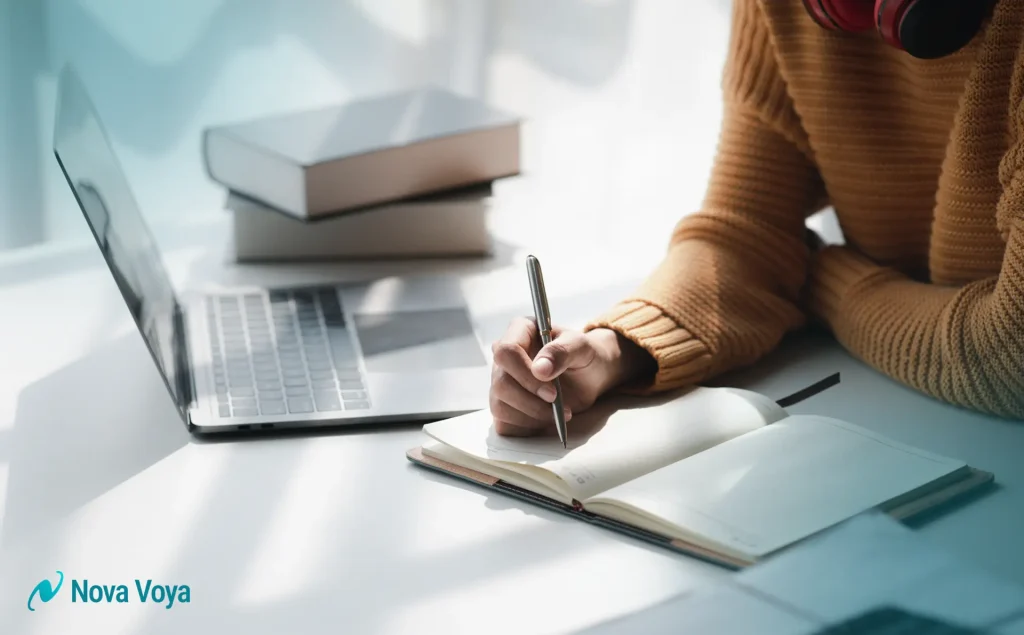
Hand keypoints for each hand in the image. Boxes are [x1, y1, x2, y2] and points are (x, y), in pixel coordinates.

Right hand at [489, 318, 652, 436]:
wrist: (588, 376)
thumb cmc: (584, 355)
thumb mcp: (581, 347)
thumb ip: (562, 352)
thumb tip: (539, 369)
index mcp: (519, 331)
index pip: (506, 352)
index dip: (526, 375)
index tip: (552, 391)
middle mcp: (504, 356)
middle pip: (501, 384)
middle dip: (531, 401)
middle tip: (558, 403)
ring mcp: (501, 381)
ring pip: (500, 406)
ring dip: (532, 416)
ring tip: (558, 413)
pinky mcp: (504, 405)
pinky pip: (504, 423)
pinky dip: (527, 427)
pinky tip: (545, 420)